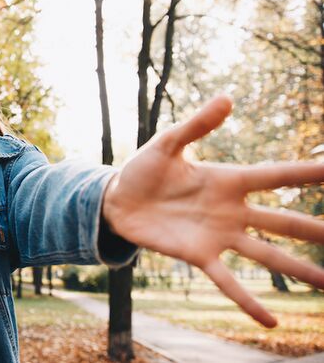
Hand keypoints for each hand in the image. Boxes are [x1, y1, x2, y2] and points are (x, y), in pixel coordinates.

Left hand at [102, 95, 323, 327]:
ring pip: (266, 255)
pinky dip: (248, 302)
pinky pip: (228, 281)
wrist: (116, 200)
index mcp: (228, 179)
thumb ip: (197, 125)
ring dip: (298, 270)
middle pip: (283, 221)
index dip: (308, 175)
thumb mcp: (168, 143)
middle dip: (315, 229)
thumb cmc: (143, 169)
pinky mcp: (198, 256)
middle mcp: (231, 210)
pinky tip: (271, 321)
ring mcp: (218, 236)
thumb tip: (227, 98)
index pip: (276, 176)